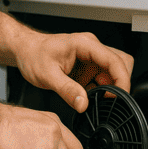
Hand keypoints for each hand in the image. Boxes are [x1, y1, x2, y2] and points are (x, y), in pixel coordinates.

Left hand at [14, 31, 133, 112]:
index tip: (121, 96)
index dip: (122, 79)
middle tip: (107, 98)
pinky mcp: (87, 67)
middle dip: (119, 83)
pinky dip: (99, 90)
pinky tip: (87, 96)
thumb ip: (67, 90)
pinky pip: (102, 78)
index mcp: (85, 44)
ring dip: (108, 87)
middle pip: (121, 64)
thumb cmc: (33, 54)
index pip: (115, 60)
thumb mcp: (47, 75)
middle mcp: (91, 48)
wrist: (24, 50)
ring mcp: (91, 58)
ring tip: (93, 98)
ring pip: (113, 72)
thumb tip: (83, 104)